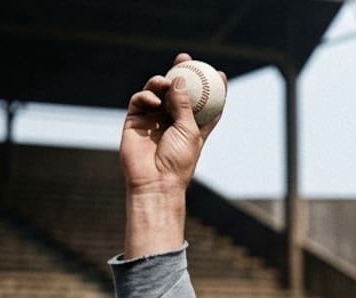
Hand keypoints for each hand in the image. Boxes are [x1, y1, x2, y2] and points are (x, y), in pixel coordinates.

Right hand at [121, 53, 222, 194]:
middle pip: (178, 91)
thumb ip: (185, 105)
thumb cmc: (178, 161)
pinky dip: (147, 96)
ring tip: (166, 81)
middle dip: (181, 73)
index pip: (203, 104)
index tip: (219, 74)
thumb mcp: (189, 132)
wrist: (154, 181)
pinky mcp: (135, 120)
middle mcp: (172, 120)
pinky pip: (140, 100)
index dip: (212, 89)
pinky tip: (154, 101)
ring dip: (161, 82)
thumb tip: (181, 78)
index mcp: (191, 126)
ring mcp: (153, 119)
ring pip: (157, 91)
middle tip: (186, 59)